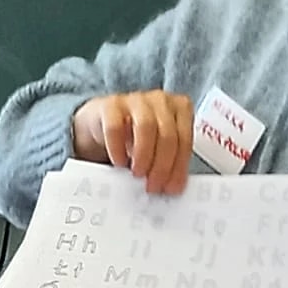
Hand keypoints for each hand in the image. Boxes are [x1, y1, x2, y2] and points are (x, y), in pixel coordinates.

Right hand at [72, 91, 193, 194]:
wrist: (102, 121)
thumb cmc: (135, 135)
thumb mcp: (158, 146)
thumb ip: (168, 160)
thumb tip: (171, 186)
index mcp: (180, 108)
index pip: (185, 139)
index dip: (179, 166)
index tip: (171, 187)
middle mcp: (161, 100)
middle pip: (168, 134)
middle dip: (162, 165)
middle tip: (154, 185)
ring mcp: (136, 100)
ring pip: (146, 127)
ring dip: (144, 155)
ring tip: (138, 174)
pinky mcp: (111, 105)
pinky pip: (115, 127)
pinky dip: (118, 148)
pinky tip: (119, 162)